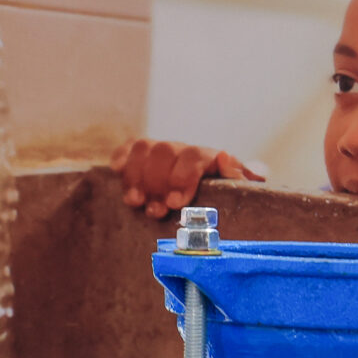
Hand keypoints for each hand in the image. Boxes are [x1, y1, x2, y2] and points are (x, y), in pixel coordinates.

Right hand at [110, 138, 265, 218]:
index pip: (195, 156)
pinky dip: (122, 156)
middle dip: (156, 181)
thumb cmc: (232, 208)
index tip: (174, 203)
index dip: (182, 176)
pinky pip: (131, 147)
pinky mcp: (147, 160)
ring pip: (146, 148)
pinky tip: (115, 170)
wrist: (222, 210)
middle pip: (166, 150)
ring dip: (136, 174)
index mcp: (212, 160)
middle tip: (154, 211)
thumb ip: (239, 179)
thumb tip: (223, 156)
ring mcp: (166, 155)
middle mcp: (187, 153)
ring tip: (135, 202)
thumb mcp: (241, 197)